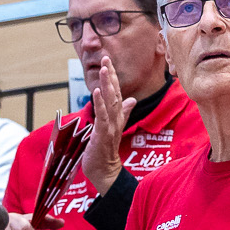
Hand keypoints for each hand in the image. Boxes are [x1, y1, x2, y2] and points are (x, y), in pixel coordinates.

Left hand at [83, 55, 126, 192]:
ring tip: (103, 69)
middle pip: (114, 93)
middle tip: (106, 58)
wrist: (105, 171)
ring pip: (110, 102)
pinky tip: (97, 91)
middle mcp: (116, 119)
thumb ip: (124, 113)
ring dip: (107, 84)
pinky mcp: (103, 134)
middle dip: (110, 75)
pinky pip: (103, 116)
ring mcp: (110, 126)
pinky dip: (100, 103)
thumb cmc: (106, 151)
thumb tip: (131, 100)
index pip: (116, 93)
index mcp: (118, 117)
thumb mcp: (113, 128)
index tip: (108, 61)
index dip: (113, 77)